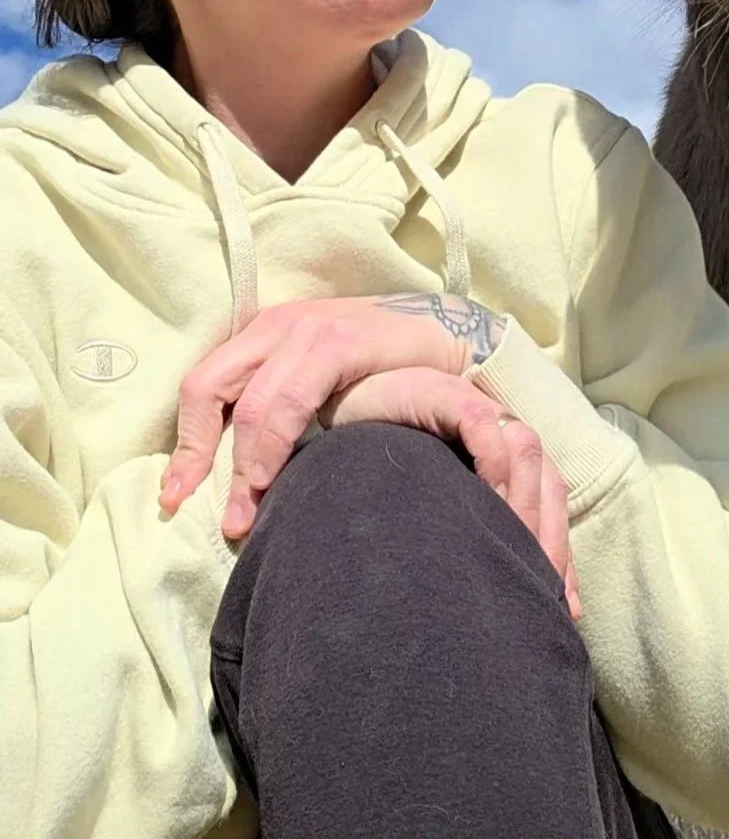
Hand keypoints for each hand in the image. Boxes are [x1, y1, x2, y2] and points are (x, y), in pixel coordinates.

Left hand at [159, 292, 504, 534]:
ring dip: (244, 466)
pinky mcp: (339, 339)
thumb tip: (236, 471)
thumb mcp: (317, 384)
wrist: (445, 335)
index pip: (200, 388)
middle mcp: (275, 325)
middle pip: (208, 390)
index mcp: (261, 334)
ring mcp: (306, 328)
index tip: (174, 499)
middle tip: (214, 513)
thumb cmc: (379, 369)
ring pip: (251, 403)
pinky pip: (293, 397)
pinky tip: (278, 477)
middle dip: (199, 459)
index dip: (184, 447)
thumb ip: (280, 408)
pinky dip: (277, 443)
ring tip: (248, 512)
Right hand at [326, 366, 581, 619]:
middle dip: (547, 538)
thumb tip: (499, 597)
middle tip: (535, 587)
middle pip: (549, 482)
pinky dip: (493, 460)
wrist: (356, 399)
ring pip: (526, 452)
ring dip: (526, 502)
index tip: (564, 607)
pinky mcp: (452, 396)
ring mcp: (480, 410)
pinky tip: (487, 496)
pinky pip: (483, 427)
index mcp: (507, 455)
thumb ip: (470, 532)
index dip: (559, 552)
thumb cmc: (394, 454)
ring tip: (512, 551)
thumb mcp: (441, 501)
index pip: (551, 504)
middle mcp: (502, 430)